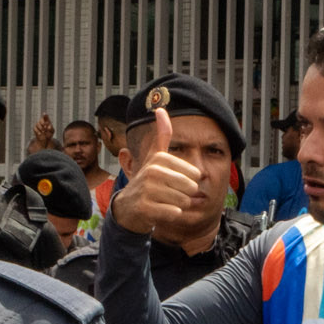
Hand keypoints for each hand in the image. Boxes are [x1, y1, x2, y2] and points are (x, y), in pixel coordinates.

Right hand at [29, 113, 54, 149]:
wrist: (45, 140)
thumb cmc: (49, 134)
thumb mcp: (52, 131)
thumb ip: (51, 128)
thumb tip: (48, 126)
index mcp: (47, 121)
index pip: (46, 117)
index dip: (45, 115)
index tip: (44, 113)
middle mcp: (42, 122)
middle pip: (41, 119)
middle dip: (43, 122)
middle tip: (45, 127)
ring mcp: (38, 125)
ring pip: (37, 124)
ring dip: (41, 128)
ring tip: (44, 131)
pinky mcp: (35, 129)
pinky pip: (35, 128)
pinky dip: (38, 131)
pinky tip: (40, 134)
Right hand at [111, 108, 202, 234]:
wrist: (128, 208)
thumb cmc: (147, 181)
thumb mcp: (154, 156)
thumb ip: (161, 135)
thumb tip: (160, 109)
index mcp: (159, 158)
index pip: (194, 174)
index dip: (189, 181)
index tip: (173, 181)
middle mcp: (151, 171)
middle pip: (190, 188)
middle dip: (184, 195)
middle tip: (169, 194)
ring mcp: (147, 190)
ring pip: (184, 201)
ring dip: (178, 205)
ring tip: (164, 202)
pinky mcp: (145, 208)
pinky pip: (174, 213)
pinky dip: (171, 215)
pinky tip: (160, 211)